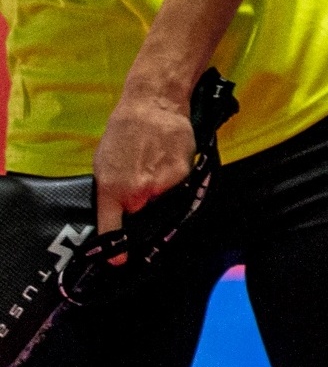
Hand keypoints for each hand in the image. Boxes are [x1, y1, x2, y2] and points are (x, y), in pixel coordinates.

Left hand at [91, 71, 196, 239]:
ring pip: (164, 203)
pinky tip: (170, 161)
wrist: (154, 104)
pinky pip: (180, 189)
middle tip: (145, 190)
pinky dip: (177, 181)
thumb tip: (122, 212)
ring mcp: (163, 185)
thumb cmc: (123, 130)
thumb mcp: (104, 162)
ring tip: (158, 171)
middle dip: (144, 209)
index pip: (112, 228)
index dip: (116, 248)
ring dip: (162, 194)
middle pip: (143, 216)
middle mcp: (138, 192)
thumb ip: (112, 191)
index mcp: (112, 189)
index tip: (119, 261)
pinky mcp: (184, 175)